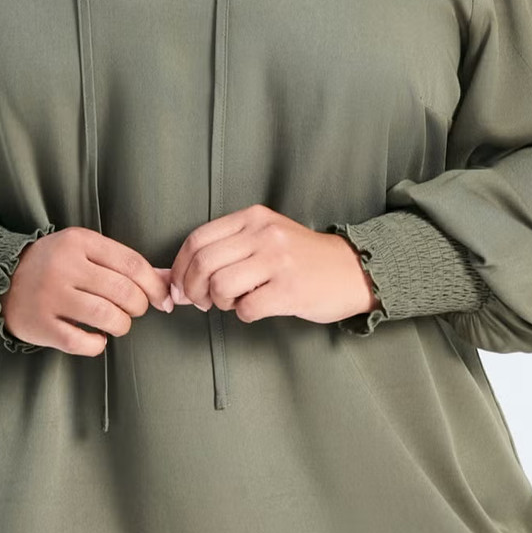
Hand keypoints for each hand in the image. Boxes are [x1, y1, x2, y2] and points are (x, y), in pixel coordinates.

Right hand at [1, 227, 173, 353]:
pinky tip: (96, 338)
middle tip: (134, 309)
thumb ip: (125, 264)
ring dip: (122, 325)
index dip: (155, 285)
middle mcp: (64, 267)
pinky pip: (82, 342)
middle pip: (123, 291)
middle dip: (139, 306)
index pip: (131, 264)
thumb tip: (169, 282)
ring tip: (117, 323)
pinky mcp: (40, 326)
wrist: (0, 277)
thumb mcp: (86, 251)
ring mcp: (50, 297)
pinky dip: (97, 344)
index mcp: (78, 241)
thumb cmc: (55, 264)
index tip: (162, 298)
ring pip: (106, 317)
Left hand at [166, 205, 379, 325]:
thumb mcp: (266, 237)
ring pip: (220, 286)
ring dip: (219, 303)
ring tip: (234, 303)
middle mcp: (264, 234)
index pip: (197, 239)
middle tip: (200, 302)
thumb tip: (181, 281)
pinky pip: (246, 308)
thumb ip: (227, 250)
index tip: (178, 285)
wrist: (352, 270)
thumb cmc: (303, 258)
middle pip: (203, 263)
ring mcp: (278, 261)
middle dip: (192, 290)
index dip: (179, 267)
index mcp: (253, 218)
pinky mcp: (289, 290)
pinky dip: (243, 314)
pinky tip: (256, 308)